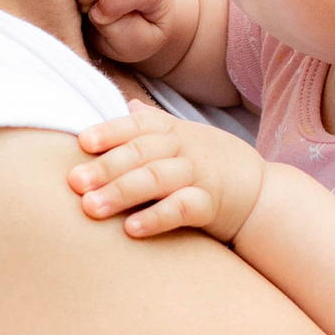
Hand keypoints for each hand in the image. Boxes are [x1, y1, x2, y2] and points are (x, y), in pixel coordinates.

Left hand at [68, 103, 265, 243]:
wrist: (261, 193)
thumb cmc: (212, 163)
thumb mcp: (187, 136)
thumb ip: (154, 124)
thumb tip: (128, 105)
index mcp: (172, 130)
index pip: (138, 125)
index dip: (110, 131)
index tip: (82, 143)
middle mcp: (184, 148)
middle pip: (140, 153)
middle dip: (105, 167)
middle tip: (74, 183)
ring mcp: (199, 175)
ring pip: (156, 178)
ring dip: (121, 192)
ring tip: (90, 208)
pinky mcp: (211, 205)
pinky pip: (182, 208)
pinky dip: (156, 217)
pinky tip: (131, 229)